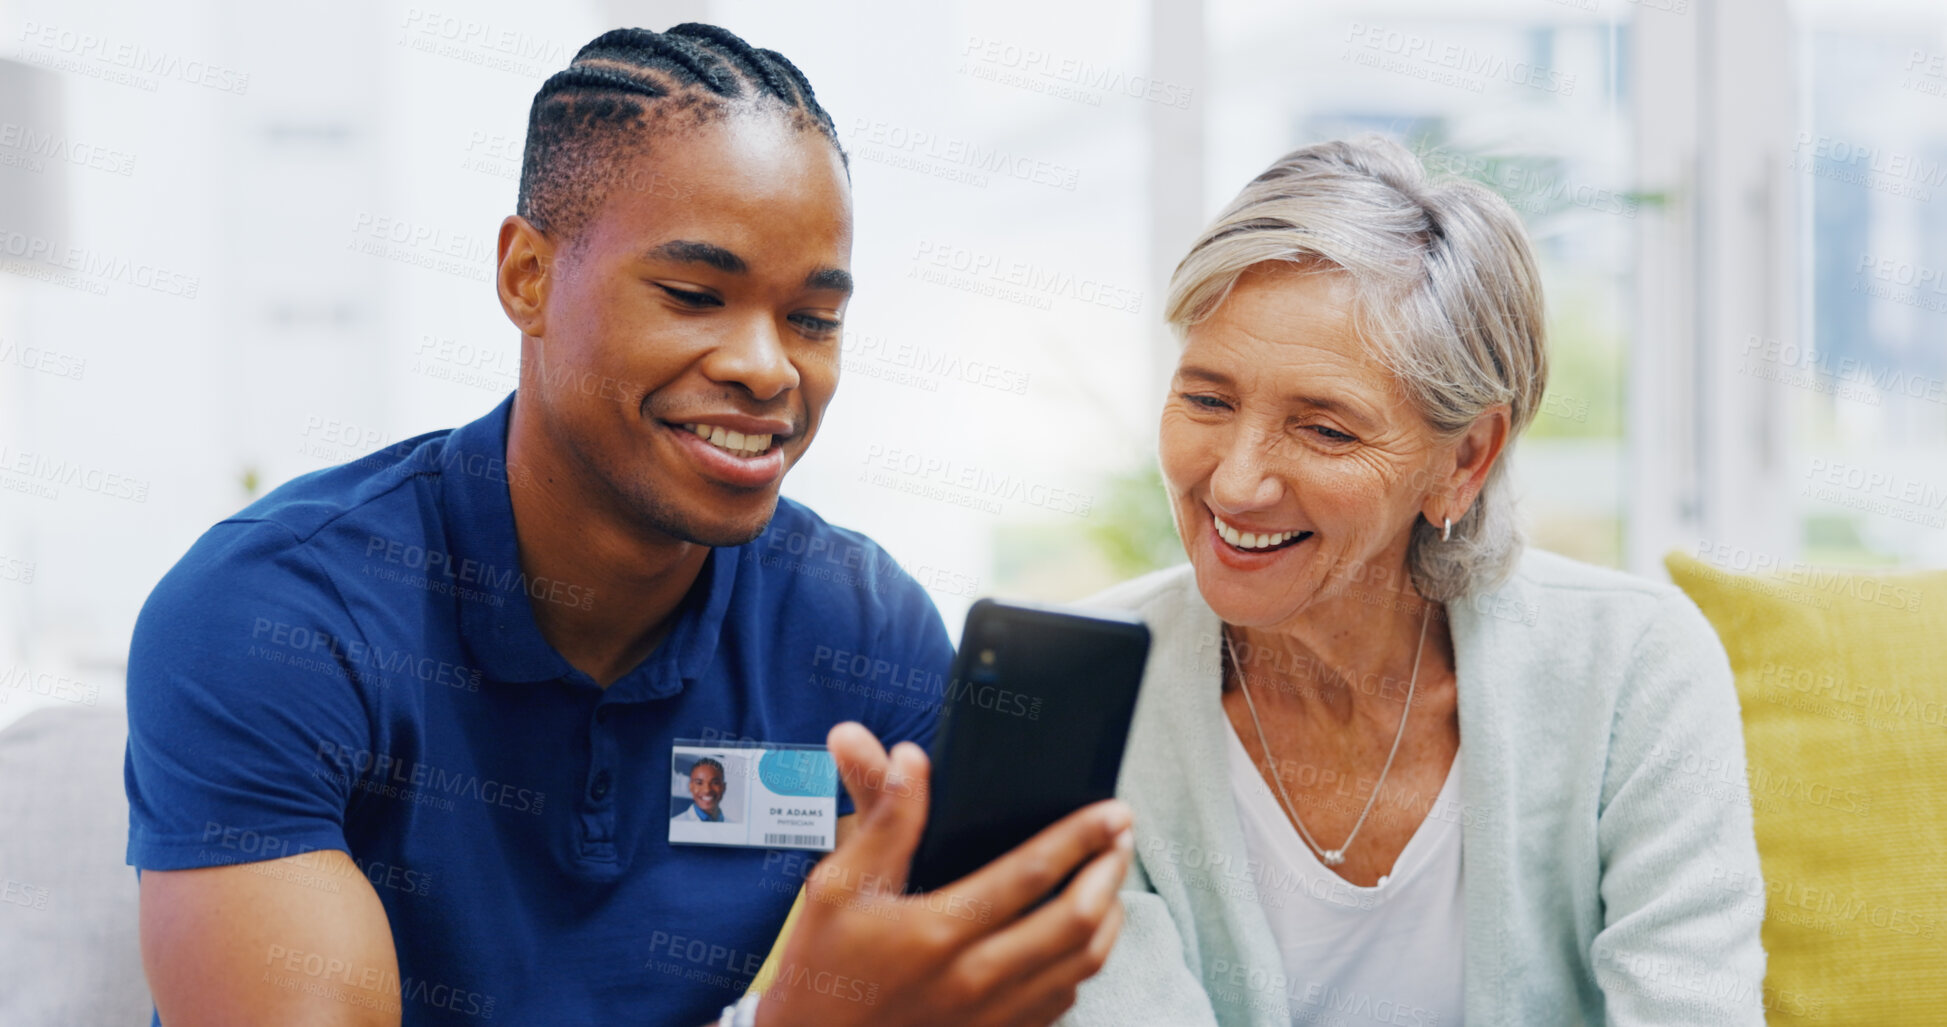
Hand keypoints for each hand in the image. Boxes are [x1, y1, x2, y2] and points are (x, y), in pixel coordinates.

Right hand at [754, 722, 1133, 1026]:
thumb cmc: (822, 970)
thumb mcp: (838, 887)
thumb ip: (884, 820)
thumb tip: (909, 758)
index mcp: (937, 931)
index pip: (1030, 873)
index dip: (1081, 837)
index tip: (1113, 812)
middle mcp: (974, 979)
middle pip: (1075, 922)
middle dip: (1110, 872)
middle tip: (1122, 838)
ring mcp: (990, 1017)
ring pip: (1082, 965)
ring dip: (1109, 918)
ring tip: (1111, 880)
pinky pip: (1063, 1001)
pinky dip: (1084, 963)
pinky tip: (1081, 938)